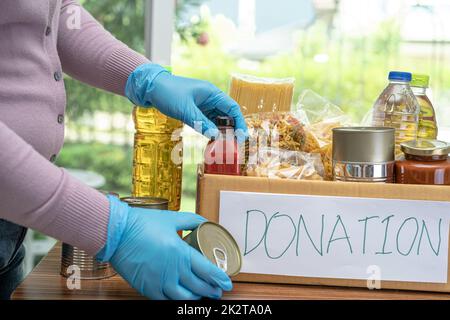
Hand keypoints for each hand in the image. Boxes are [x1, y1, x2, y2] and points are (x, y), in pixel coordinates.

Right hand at [96, 195, 231, 299]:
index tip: (227, 283)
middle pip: (198, 287)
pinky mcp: (147, 288)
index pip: (207, 271)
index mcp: (181, 253)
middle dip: (211, 291)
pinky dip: (176, 301)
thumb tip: (206, 222)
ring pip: (184, 298)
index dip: (219, 280)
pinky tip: (180, 297)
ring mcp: (159, 282)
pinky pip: (165, 301)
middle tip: (217, 291)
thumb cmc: (143, 224)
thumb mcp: (172, 218)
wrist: (116, 232)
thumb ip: (192, 220)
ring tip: (201, 296)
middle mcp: (172, 270)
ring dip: (196, 298)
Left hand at [125, 64, 247, 141]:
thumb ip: (201, 123)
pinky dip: (211, 131)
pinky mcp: (196, 110)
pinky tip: (213, 141)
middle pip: (227, 115)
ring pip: (218, 120)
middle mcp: (210, 98)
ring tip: (225, 146)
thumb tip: (216, 136)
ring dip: (222, 132)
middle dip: (232, 130)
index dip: (239, 123)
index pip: (232, 108)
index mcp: (212, 93)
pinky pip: (208, 122)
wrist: (150, 87)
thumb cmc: (168, 93)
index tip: (242, 137)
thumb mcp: (185, 109)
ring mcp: (203, 105)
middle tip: (235, 145)